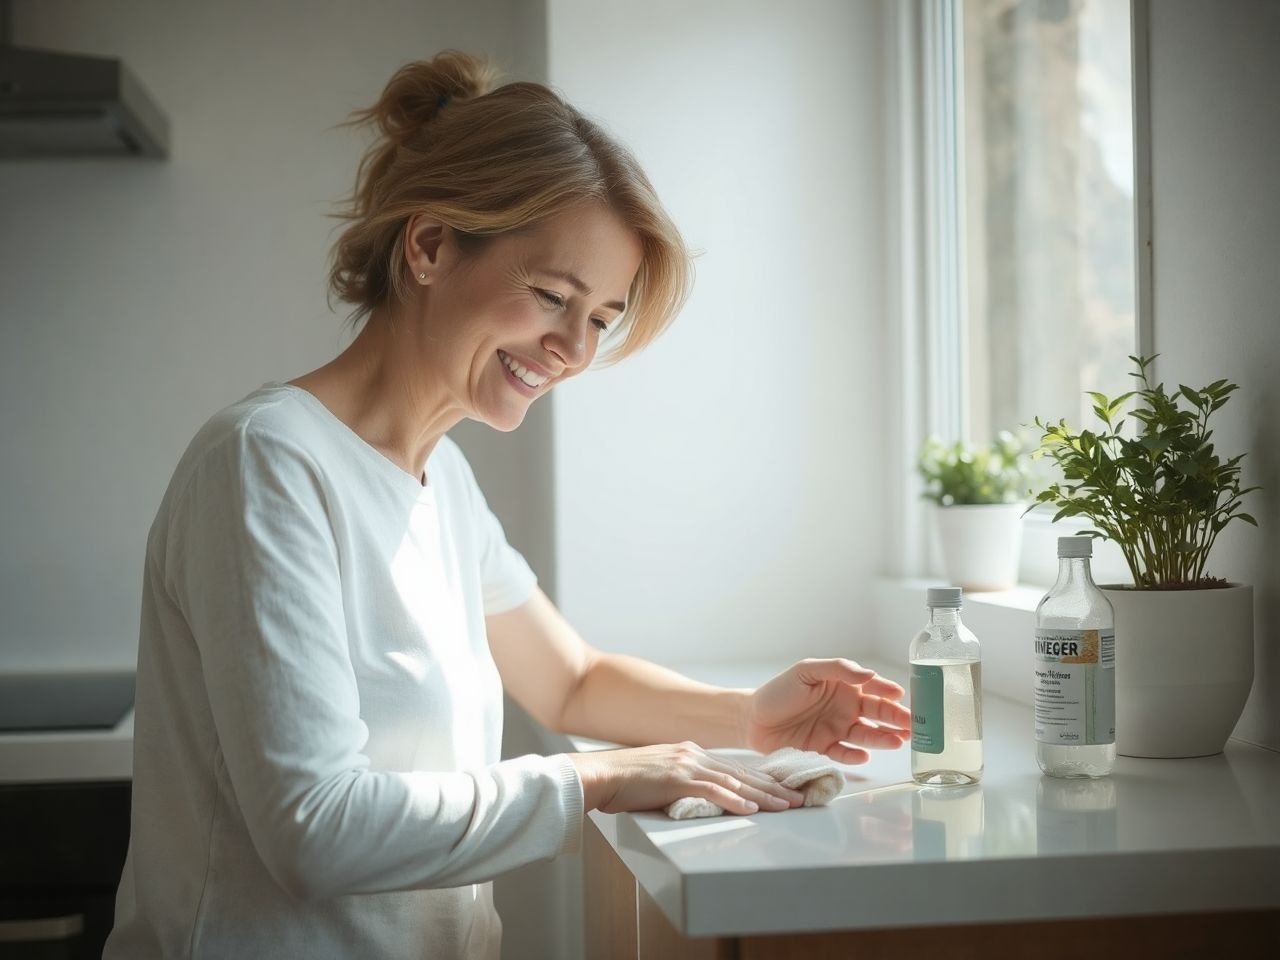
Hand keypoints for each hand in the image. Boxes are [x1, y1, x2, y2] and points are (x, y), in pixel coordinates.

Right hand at [568, 742, 804, 815]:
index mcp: (691, 752)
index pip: (735, 768)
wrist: (599, 774)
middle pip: (742, 773)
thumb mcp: (661, 776)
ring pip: (734, 781)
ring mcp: (686, 765)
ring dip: (763, 796)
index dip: (761, 780)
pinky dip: (734, 800)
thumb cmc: (625, 781)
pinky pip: (712, 791)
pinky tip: (751, 809)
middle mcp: (693, 754)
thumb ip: (683, 782)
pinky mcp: (676, 779)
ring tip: (786, 806)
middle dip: (772, 787)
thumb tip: (701, 796)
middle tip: (799, 798)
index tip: (782, 789)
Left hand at [742, 659, 911, 763]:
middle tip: (913, 725)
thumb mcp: (806, 671)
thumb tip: (868, 674)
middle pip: (877, 713)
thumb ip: (838, 669)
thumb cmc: (779, 690)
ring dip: (883, 738)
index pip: (872, 688)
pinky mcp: (825, 749)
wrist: (752, 719)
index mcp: (843, 686)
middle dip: (896, 718)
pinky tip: (864, 755)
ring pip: (866, 734)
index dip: (887, 691)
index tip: (900, 695)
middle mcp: (845, 708)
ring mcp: (837, 729)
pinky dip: (856, 755)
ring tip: (898, 741)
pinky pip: (845, 753)